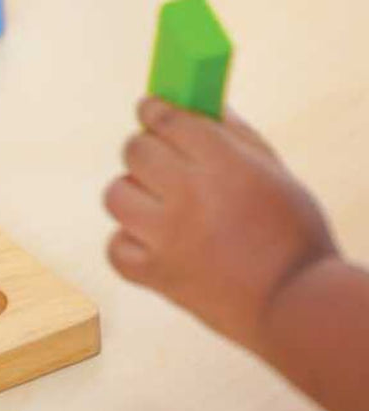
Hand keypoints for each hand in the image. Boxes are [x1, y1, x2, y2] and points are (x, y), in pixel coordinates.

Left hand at [103, 97, 337, 351]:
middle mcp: (188, 195)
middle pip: (135, 150)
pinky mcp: (155, 274)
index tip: (149, 108)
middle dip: (145, 148)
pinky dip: (127, 242)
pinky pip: (115, 246)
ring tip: (157, 204)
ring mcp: (166, 236)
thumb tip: (201, 105)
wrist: (295, 305)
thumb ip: (234, 135)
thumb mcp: (275, 173)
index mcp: (223, 164)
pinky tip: (152, 241)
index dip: (154, 109)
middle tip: (159, 158)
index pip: (168, 120)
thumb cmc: (293, 234)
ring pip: (116, 194)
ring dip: (132, 193)